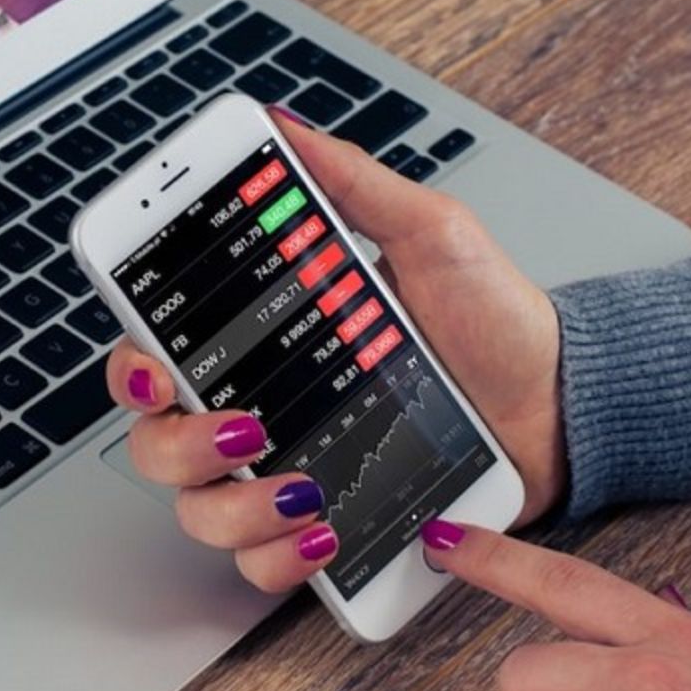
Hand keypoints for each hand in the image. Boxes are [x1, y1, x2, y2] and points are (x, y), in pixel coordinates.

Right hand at [105, 112, 565, 591]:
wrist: (558, 402)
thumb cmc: (493, 321)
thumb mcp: (427, 234)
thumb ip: (350, 185)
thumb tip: (281, 127)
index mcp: (262, 343)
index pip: (157, 357)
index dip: (133, 371)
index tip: (158, 374)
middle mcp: (258, 412)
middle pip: (157, 446)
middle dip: (183, 447)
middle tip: (246, 429)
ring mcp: (282, 476)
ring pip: (200, 514)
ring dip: (237, 510)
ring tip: (306, 490)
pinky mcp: (321, 528)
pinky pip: (262, 564)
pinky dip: (280, 558)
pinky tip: (323, 532)